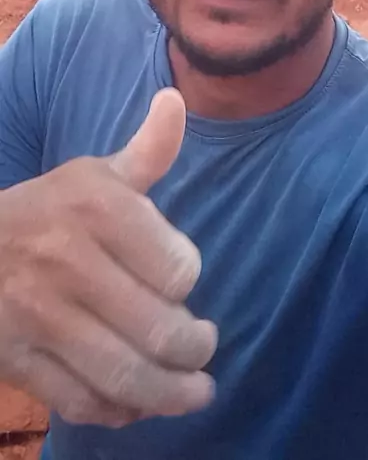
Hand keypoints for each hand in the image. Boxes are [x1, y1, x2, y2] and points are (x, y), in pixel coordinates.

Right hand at [0, 89, 216, 426]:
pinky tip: (135, 403)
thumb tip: (176, 101)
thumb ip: (148, 151)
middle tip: (203, 350)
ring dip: (171, 394)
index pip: (178, 267)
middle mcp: (66, 259)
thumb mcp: (95, 175)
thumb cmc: (50, 211)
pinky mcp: (16, 359)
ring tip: (194, 392)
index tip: (184, 284)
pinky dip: (117, 411)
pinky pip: (80, 401)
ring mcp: (38, 314)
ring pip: (125, 375)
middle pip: (160, 329)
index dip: (189, 282)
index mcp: (95, 207)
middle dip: (195, 348)